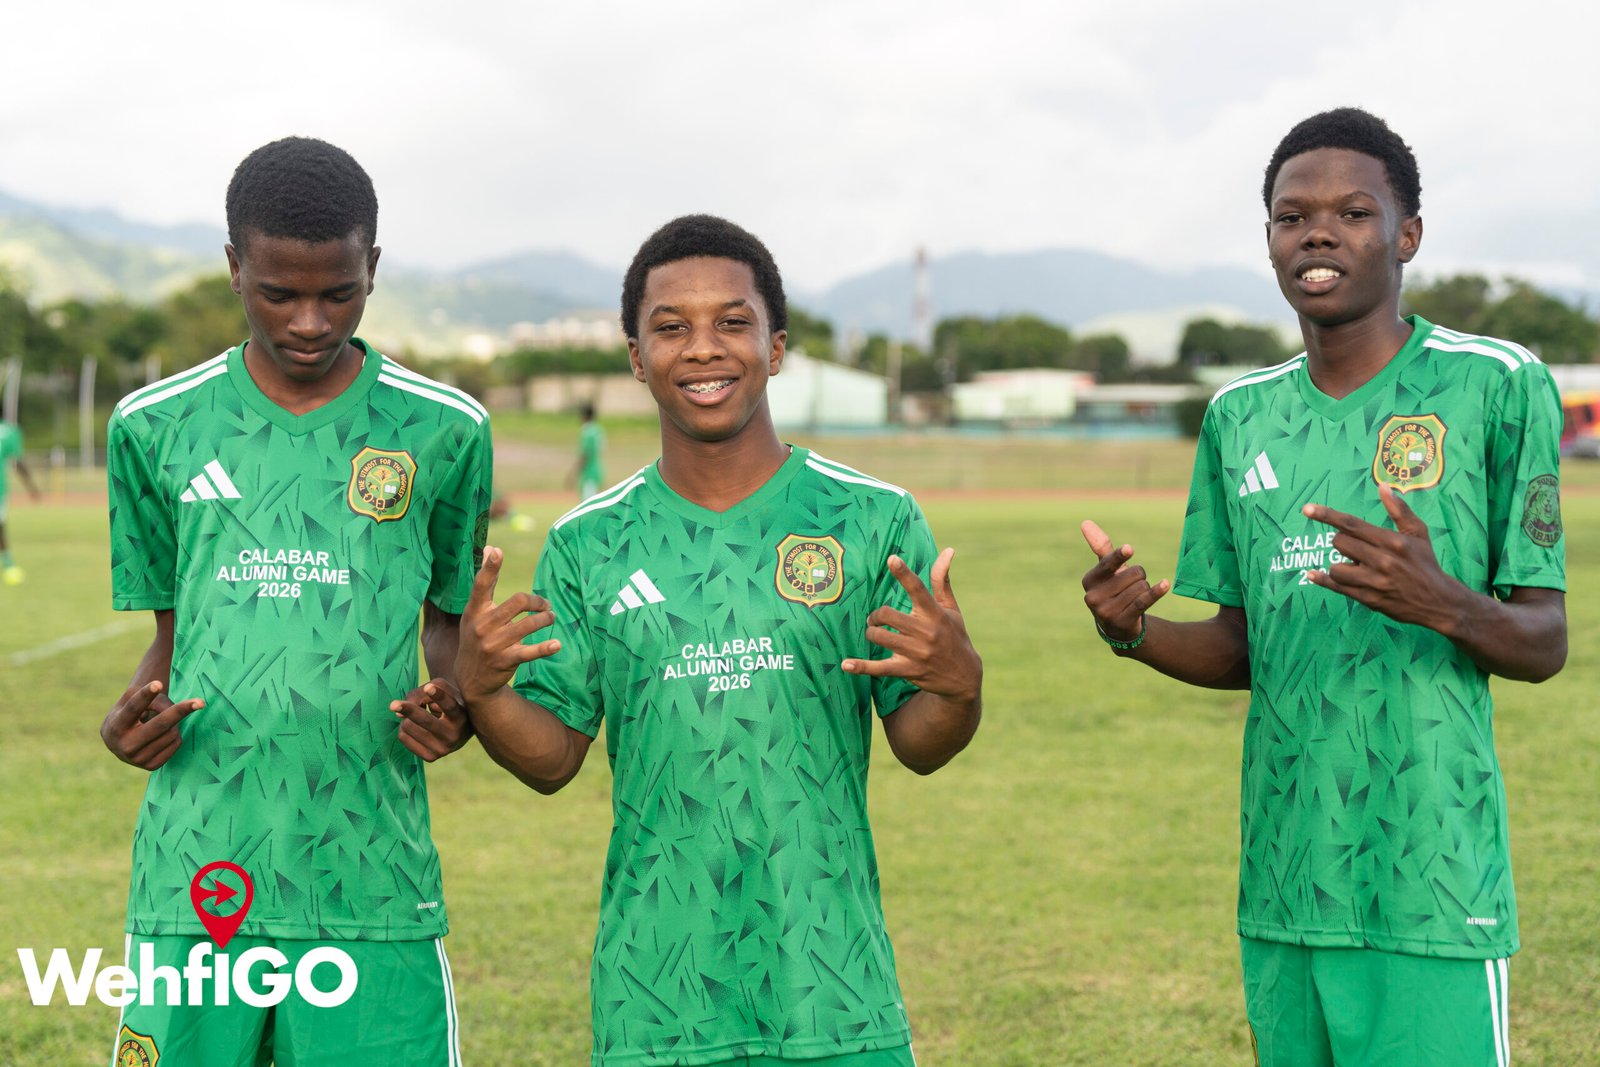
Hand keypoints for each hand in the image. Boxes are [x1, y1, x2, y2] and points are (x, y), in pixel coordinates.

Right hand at [101, 679, 202, 769]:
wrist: (118, 743)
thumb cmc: (129, 715)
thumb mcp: (131, 702)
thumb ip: (150, 700)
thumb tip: (177, 712)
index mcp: (116, 725)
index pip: (134, 708)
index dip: (146, 695)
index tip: (159, 683)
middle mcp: (125, 745)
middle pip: (159, 724)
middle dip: (180, 711)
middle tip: (201, 702)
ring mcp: (137, 759)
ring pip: (172, 733)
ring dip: (173, 723)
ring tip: (159, 722)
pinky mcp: (151, 767)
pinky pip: (176, 744)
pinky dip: (175, 735)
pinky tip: (162, 735)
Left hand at [391, 678, 472, 761]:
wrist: (460, 730)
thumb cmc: (450, 702)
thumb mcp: (442, 690)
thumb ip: (421, 693)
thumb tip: (398, 713)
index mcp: (461, 716)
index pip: (449, 705)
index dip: (439, 696)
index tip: (429, 687)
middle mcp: (454, 735)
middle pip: (425, 720)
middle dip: (409, 710)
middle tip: (393, 704)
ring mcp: (442, 749)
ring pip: (409, 726)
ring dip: (407, 716)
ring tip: (420, 714)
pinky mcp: (430, 757)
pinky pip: (403, 738)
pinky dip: (404, 727)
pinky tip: (415, 726)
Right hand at [456, 546, 560, 704]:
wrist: (471, 679)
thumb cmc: (476, 636)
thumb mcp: (475, 612)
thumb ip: (486, 582)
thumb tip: (490, 548)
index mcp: (475, 610)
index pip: (481, 585)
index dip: (490, 568)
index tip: (498, 552)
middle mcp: (483, 625)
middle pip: (518, 602)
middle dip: (538, 602)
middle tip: (545, 606)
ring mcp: (494, 644)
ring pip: (529, 624)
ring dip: (546, 619)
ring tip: (551, 618)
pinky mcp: (506, 660)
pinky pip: (531, 652)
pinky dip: (546, 648)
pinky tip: (557, 645)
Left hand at [842, 549, 980, 701]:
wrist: (964, 677)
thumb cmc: (955, 636)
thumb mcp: (951, 609)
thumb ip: (942, 580)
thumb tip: (948, 550)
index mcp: (936, 614)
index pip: (919, 589)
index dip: (904, 574)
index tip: (892, 559)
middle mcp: (926, 632)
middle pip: (888, 615)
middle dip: (876, 615)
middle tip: (876, 618)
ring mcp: (917, 653)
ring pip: (880, 636)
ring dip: (871, 632)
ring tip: (874, 632)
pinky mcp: (908, 670)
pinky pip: (880, 668)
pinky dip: (861, 666)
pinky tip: (846, 664)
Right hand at [1080, 519, 1168, 642]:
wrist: (1117, 626)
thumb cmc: (1113, 589)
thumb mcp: (1107, 570)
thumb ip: (1100, 547)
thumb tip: (1086, 522)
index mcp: (1088, 581)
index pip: (1108, 564)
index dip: (1121, 556)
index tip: (1130, 549)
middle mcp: (1093, 597)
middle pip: (1132, 573)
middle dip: (1139, 576)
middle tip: (1131, 587)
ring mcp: (1106, 612)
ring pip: (1141, 586)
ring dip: (1144, 589)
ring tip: (1134, 598)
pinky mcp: (1122, 621)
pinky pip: (1144, 601)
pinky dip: (1156, 592)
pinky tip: (1165, 585)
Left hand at [1302, 484, 1463, 627]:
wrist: (1438, 601)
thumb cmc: (1425, 563)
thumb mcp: (1418, 533)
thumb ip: (1399, 510)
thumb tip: (1383, 486)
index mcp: (1392, 541)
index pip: (1352, 524)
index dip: (1327, 515)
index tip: (1307, 509)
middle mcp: (1382, 560)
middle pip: (1340, 543)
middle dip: (1343, 543)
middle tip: (1358, 549)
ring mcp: (1374, 581)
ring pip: (1336, 566)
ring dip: (1341, 564)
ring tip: (1358, 567)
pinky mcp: (1368, 599)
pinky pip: (1337, 587)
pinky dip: (1322, 580)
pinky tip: (1312, 574)